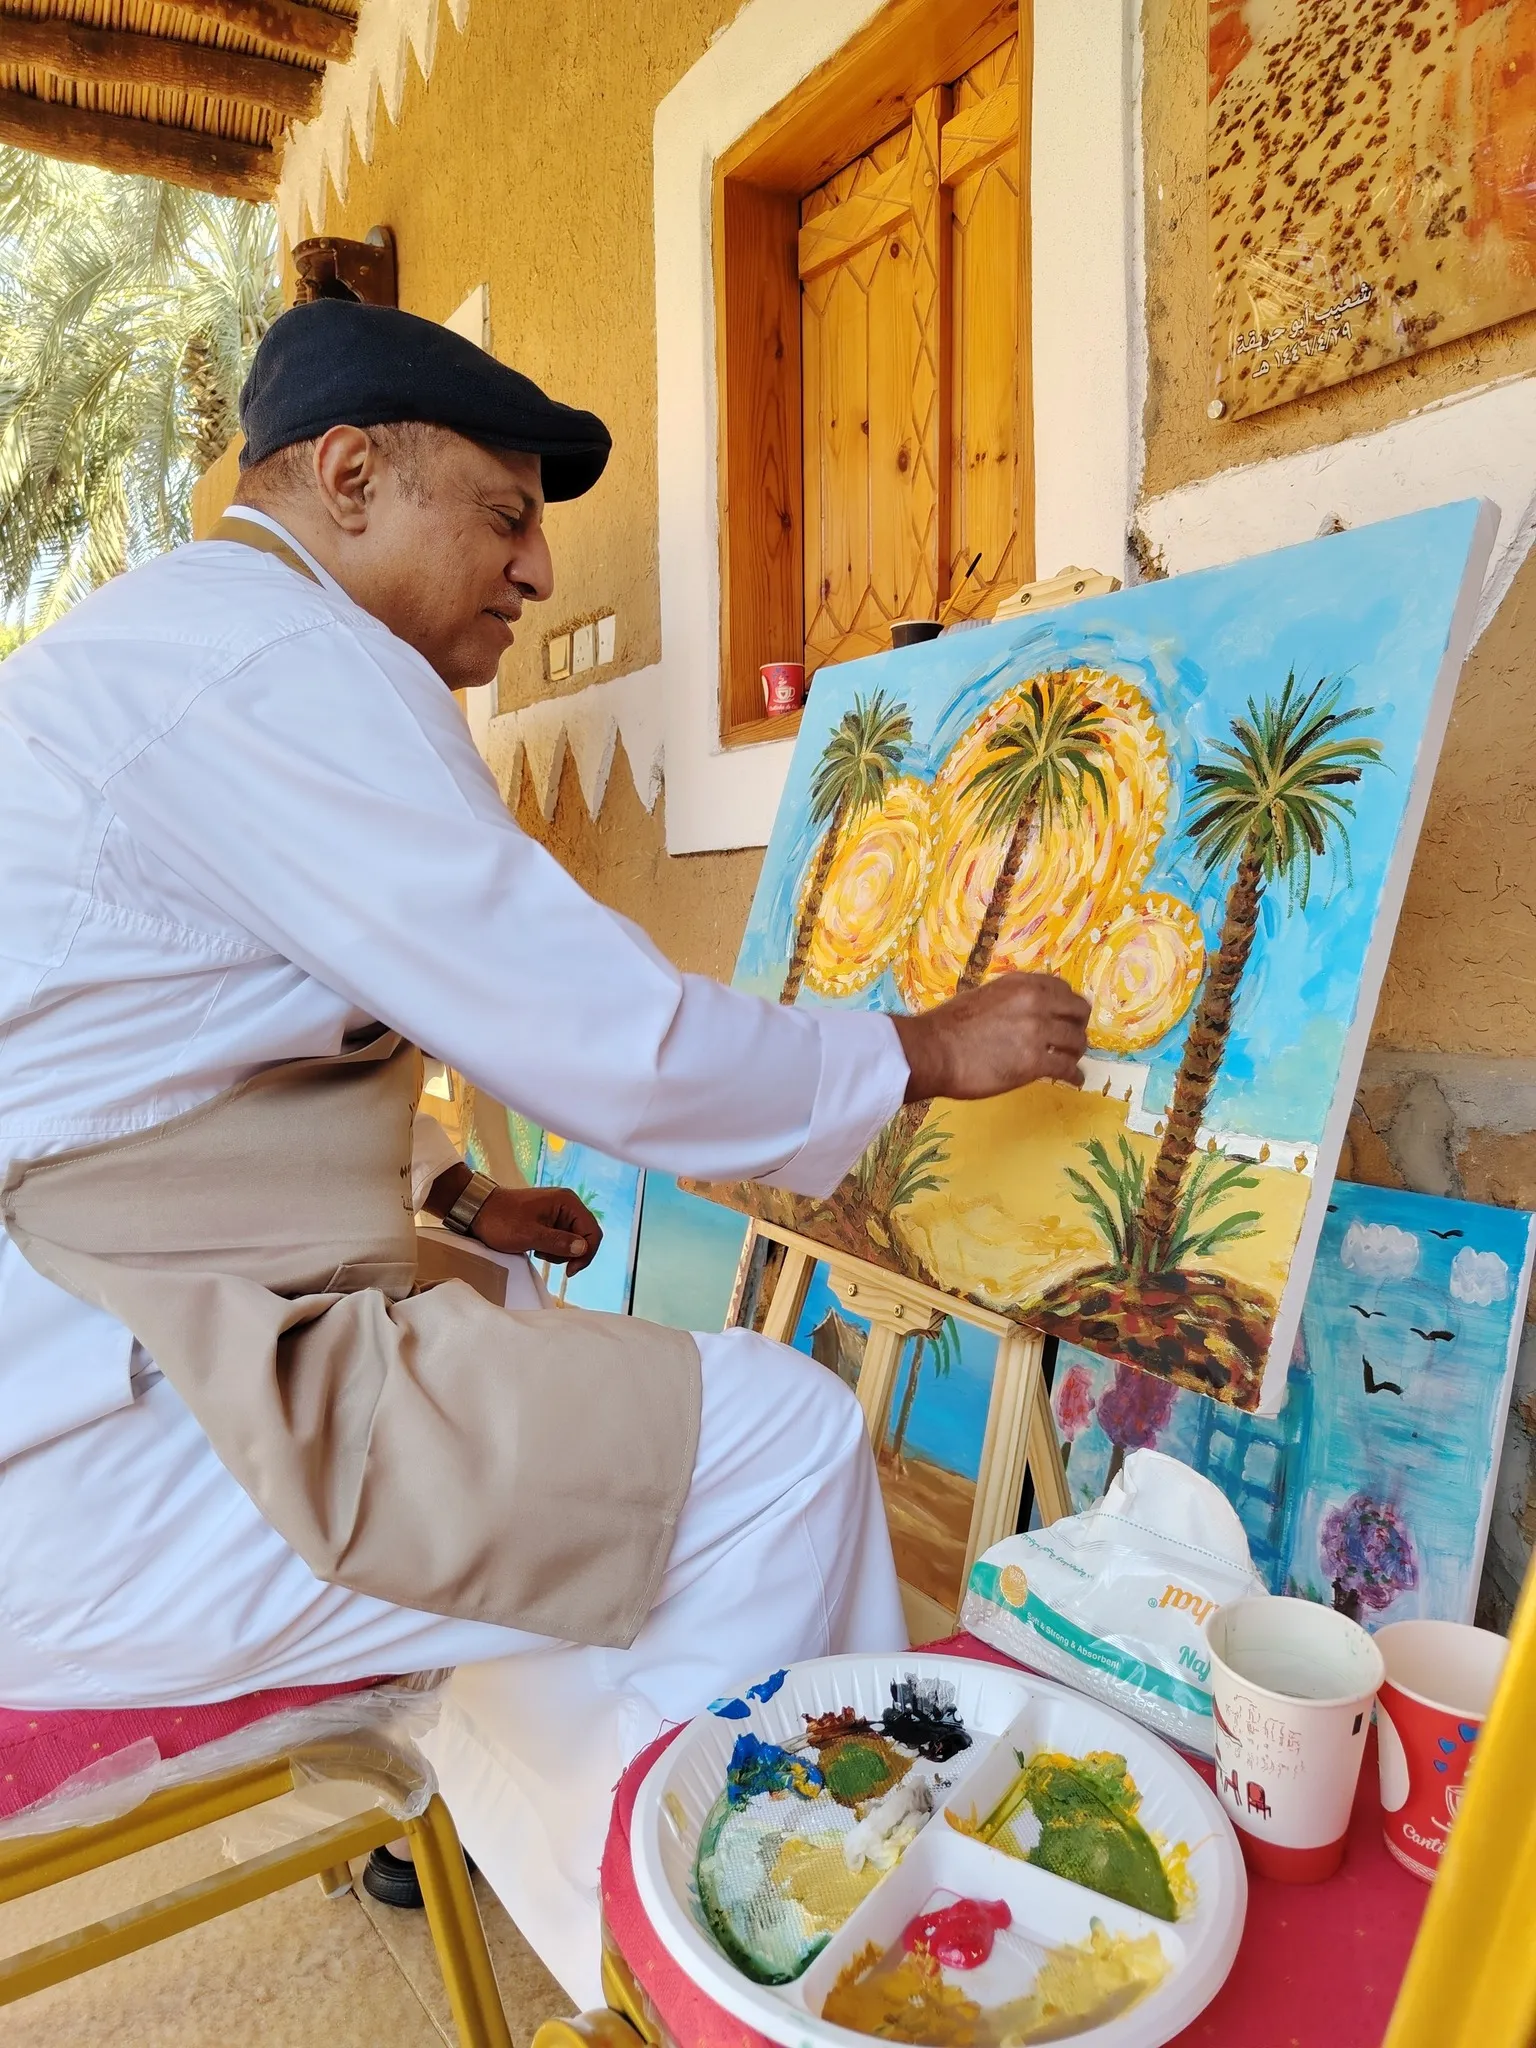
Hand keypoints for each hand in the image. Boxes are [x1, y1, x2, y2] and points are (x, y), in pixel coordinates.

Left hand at [472, 1184, 603, 1274]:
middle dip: (570, 1253)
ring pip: (573, 1240)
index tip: (569, 1271)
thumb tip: (583, 1248)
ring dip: (559, 1252)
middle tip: (547, 1259)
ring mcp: (558, 1211)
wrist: (478, 1210)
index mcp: (567, 1202)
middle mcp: (567, 1204)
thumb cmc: (501, 1220)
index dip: (586, 1254)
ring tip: (538, 1250)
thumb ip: (558, 1242)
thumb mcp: (529, 1235)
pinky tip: (536, 1248)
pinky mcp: (549, 1219)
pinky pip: (561, 1238)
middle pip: (584, 1236)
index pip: (592, 1231)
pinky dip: (552, 1247)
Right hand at [892, 973, 1090, 1101]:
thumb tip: (1025, 1013)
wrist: (932, 1051)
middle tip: (1072, 1039)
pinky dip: (1074, 1075)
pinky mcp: (1035, 1062)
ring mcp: (1038, 1032)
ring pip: (1077, 1041)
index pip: (1062, 988)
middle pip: (1078, 1012)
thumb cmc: (947, 1026)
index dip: (1068, 1005)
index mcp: (1021, 984)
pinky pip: (1067, 1068)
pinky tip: (1074, 1080)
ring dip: (1075, 1052)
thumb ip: (1011, 1001)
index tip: (1067, 1016)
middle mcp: (1036, 1002)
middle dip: (1078, 1026)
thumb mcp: (984, 997)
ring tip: (1070, 1061)